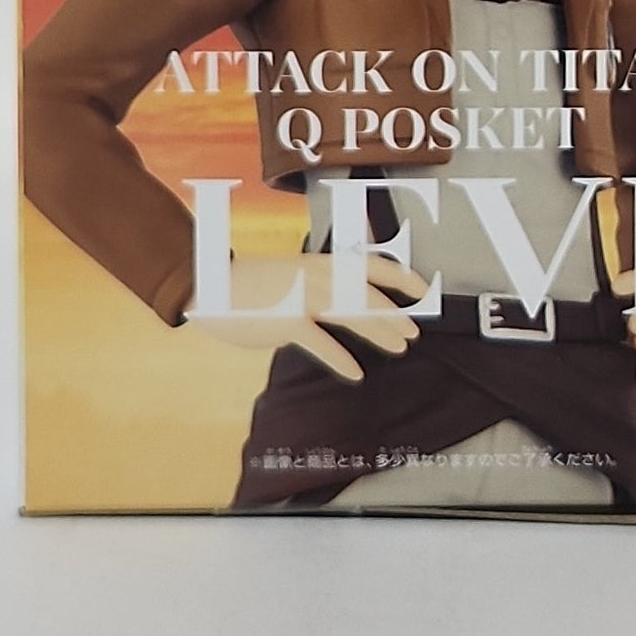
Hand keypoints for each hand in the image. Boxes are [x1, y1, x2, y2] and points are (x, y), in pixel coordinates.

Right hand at [188, 254, 429, 381]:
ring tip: (400, 346)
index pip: (372, 264)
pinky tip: (356, 372)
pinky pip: (322, 343)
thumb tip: (342, 302)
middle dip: (395, 313)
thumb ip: (317, 286)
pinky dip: (341, 359)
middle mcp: (318, 277)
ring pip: (353, 314)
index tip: (423, 289)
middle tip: (413, 331)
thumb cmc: (251, 284)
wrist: (213, 285)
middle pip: (368, 294)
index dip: (401, 276)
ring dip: (380, 331)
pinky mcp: (286, 322)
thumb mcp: (292, 276)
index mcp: (320, 264)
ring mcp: (303, 298)